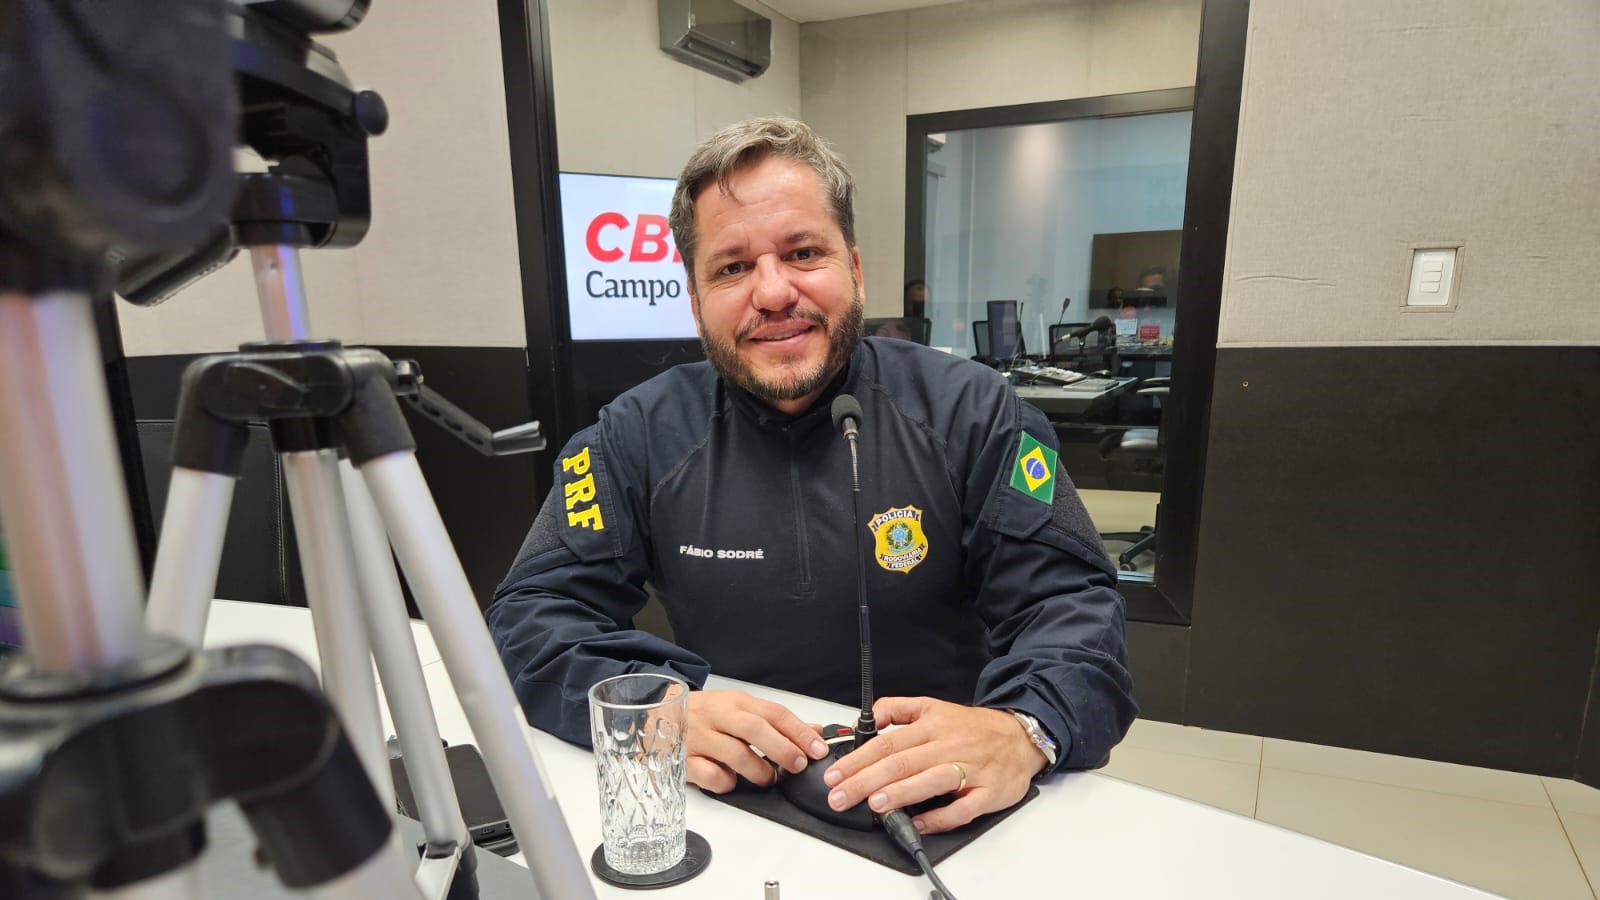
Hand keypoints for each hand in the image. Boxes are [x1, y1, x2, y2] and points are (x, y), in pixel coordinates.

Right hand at [685, 690, 828, 792]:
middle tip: (798, 765)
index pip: (774, 713)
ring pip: (735, 755)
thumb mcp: (739, 708)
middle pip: (755, 730)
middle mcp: (718, 717)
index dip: (799, 731)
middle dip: (782, 749)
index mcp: (736, 703)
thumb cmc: (704, 714)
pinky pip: (710, 775)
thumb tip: (814, 732)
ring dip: (759, 771)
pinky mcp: (685, 760)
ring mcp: (700, 738)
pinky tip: (732, 782)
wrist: (657, 713)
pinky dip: (727, 782)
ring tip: (768, 778)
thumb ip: (774, 721)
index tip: (818, 748)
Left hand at [821, 697, 1046, 833]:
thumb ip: (896, 709)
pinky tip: (919, 822)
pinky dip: (941, 817)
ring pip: (932, 780)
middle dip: (867, 780)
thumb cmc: (972, 727)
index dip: (859, 759)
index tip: (836, 774)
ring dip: (902, 793)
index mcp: (932, 725)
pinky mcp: (988, 792)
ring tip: (875, 803)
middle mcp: (948, 745)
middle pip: (903, 762)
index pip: (888, 742)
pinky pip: (963, 807)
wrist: (1020, 736)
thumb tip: (865, 719)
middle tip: (841, 795)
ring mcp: (970, 769)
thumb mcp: (932, 706)